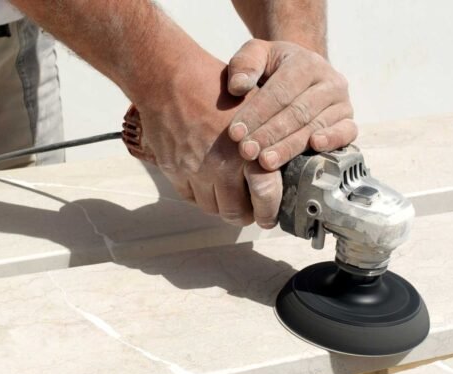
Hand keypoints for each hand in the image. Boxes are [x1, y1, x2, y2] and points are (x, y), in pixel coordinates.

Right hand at [135, 55, 281, 228]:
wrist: (168, 78)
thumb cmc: (214, 86)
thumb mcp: (253, 107)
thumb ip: (268, 138)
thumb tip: (284, 164)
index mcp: (246, 150)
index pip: (265, 197)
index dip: (270, 212)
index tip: (271, 216)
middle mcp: (219, 166)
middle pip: (235, 212)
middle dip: (246, 216)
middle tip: (252, 212)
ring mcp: (193, 171)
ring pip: (211, 208)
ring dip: (222, 206)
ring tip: (229, 196)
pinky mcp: (173, 170)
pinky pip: (189, 197)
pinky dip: (200, 195)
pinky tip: (207, 182)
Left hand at [226, 39, 357, 170]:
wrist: (303, 74)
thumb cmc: (274, 68)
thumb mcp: (256, 54)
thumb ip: (244, 64)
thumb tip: (238, 85)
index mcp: (306, 62)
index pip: (280, 92)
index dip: (256, 113)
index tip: (235, 133)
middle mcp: (330, 81)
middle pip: (297, 112)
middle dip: (269, 134)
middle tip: (247, 151)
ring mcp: (342, 102)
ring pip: (315, 126)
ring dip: (289, 147)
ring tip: (265, 161)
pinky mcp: (349, 122)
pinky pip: (345, 133)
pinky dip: (332, 140)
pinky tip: (314, 147)